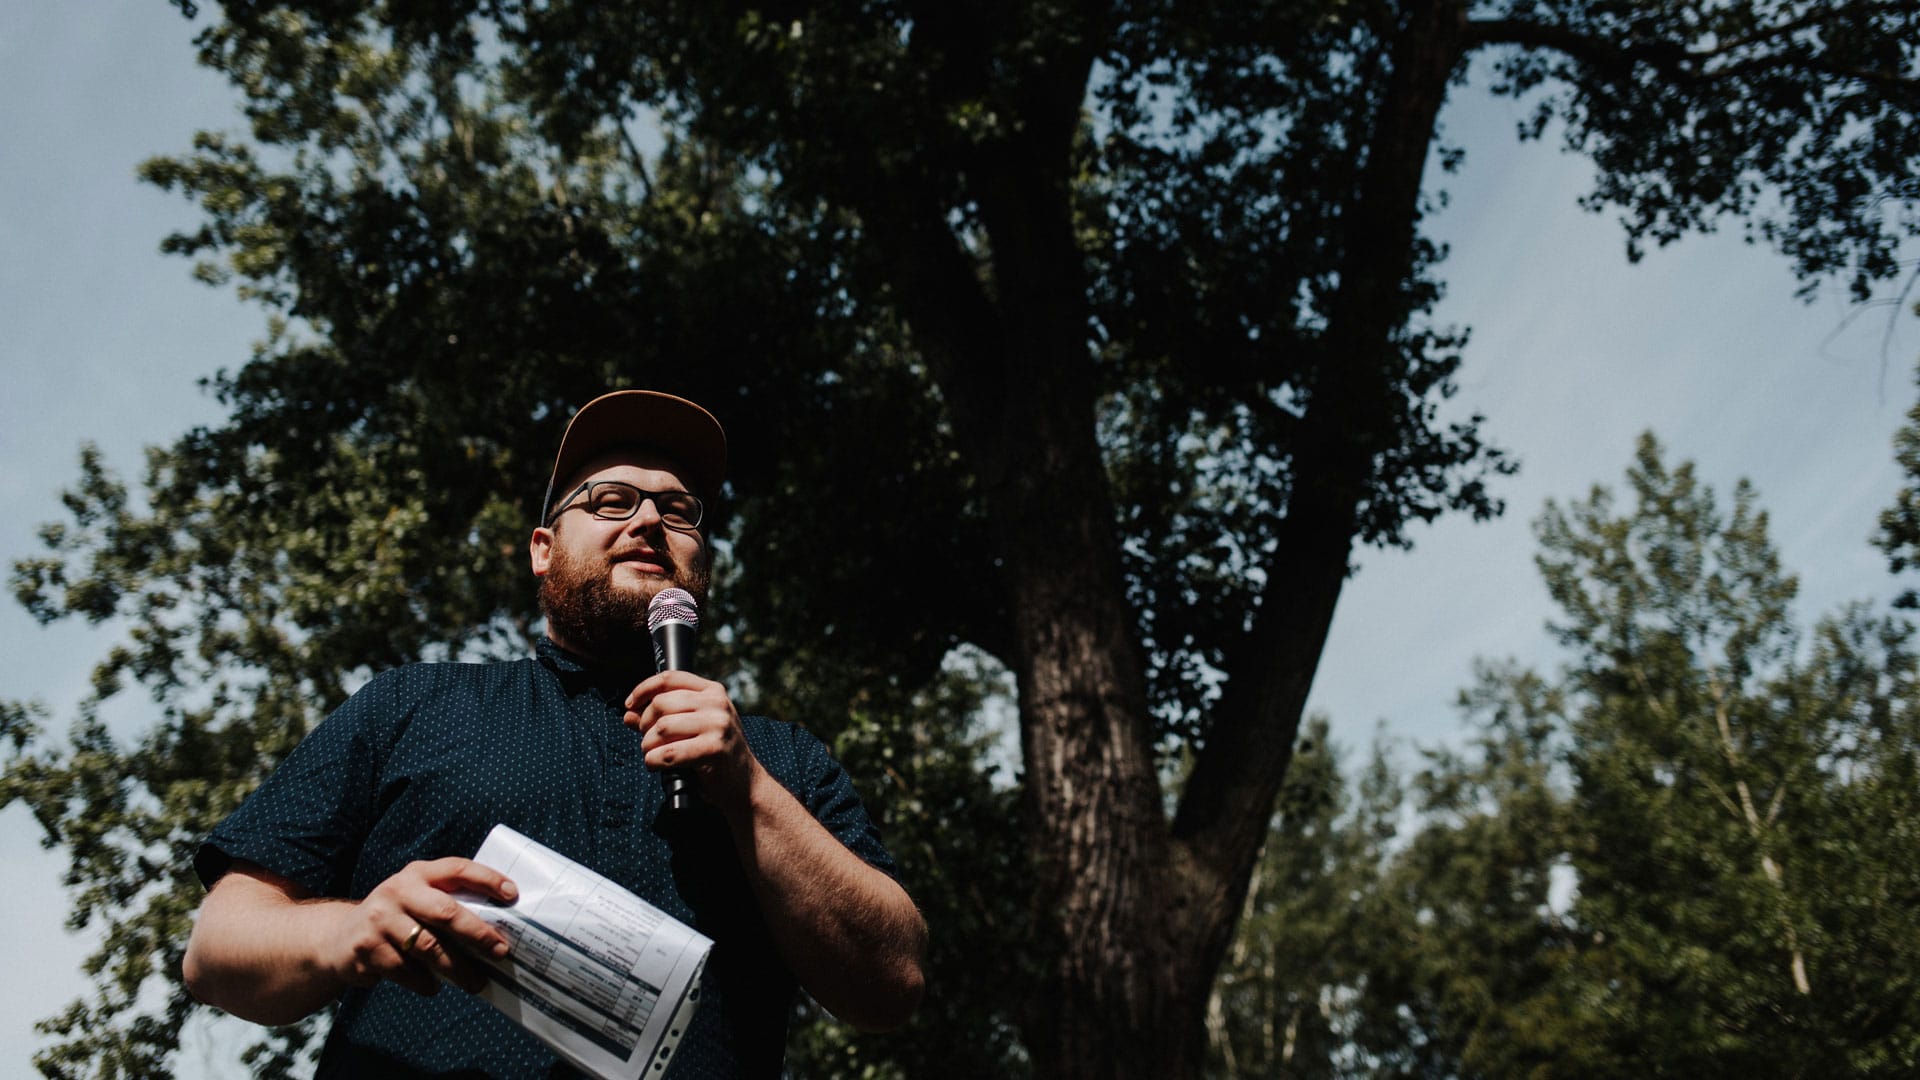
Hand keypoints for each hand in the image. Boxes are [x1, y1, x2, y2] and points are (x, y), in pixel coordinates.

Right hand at [326, 857, 518, 996]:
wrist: (339, 939)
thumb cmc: (396, 919)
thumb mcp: (417, 899)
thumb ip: (447, 903)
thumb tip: (496, 930)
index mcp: (418, 874)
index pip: (457, 869)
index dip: (487, 879)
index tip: (513, 895)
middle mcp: (398, 891)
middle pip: (446, 912)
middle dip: (478, 934)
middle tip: (500, 951)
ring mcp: (380, 920)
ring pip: (429, 948)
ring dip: (457, 969)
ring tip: (476, 982)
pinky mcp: (367, 948)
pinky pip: (406, 970)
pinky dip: (425, 982)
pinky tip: (433, 986)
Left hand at [624, 670, 759, 808]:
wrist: (745, 783)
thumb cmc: (714, 755)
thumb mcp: (691, 729)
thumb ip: (660, 718)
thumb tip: (628, 714)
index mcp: (712, 692)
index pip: (669, 678)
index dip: (643, 689)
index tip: (630, 706)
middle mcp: (717, 704)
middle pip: (661, 703)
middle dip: (644, 725)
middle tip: (647, 741)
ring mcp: (718, 725)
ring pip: (662, 727)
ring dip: (647, 745)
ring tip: (651, 755)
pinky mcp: (714, 749)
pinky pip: (669, 752)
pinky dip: (654, 761)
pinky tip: (656, 765)